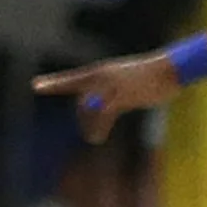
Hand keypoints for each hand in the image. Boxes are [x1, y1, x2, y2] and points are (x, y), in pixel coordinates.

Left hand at [33, 52, 181, 143]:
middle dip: (82, 119)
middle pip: (81, 102)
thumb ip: (110, 92)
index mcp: (100, 72)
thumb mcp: (125, 80)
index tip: (35, 85)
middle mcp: (101, 77)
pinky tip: (97, 137)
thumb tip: (99, 108)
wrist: (171, 69)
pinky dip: (98, 128)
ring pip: (89, 110)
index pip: (71, 79)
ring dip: (89, 127)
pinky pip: (102, 115)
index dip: (53, 83)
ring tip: (93, 137)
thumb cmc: (151, 76)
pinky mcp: (121, 96)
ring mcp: (110, 86)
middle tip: (88, 131)